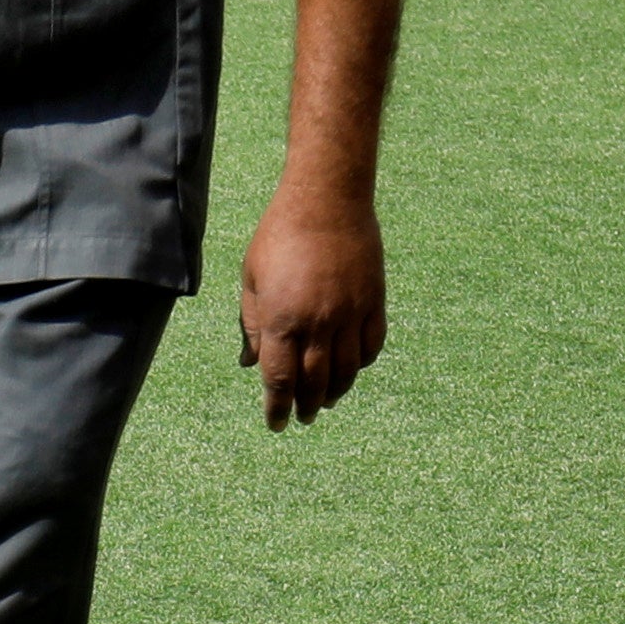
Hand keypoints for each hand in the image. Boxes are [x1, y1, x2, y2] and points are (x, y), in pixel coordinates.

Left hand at [239, 180, 384, 428]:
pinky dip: (361, 364)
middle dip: (306, 406)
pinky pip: (371, 346)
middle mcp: (317, 323)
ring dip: (336, 392)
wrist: (327, 200)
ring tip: (327, 401)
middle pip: (314, 382)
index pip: (279, 380)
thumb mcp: (251, 279)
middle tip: (303, 417)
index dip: (277, 408)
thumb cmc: (279, 235)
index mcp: (282, 319)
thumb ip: (253, 325)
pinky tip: (351, 369)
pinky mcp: (373, 302)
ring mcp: (350, 314)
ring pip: (346, 371)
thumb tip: (250, 364)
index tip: (276, 423)